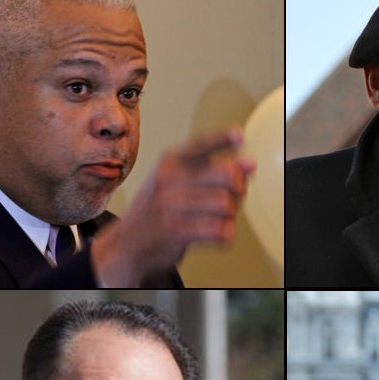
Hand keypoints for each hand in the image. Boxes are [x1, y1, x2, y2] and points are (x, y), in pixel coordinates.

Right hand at [92, 126, 255, 285]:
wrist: (127, 243)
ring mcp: (169, 204)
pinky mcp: (173, 231)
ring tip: (219, 219)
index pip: (202, 144)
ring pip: (225, 204)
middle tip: (233, 198)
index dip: (223, 138)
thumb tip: (250, 164)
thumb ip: (216, 170)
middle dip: (239, 189)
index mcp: (172, 160)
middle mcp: (168, 177)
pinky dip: (226, 235)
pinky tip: (219, 235)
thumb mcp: (182, 181)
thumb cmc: (164, 208)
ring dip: (231, 216)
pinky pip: (218, 230)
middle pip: (228, 175)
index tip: (240, 136)